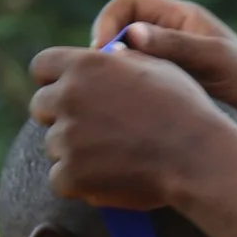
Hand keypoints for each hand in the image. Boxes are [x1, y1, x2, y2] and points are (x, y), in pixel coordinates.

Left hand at [25, 44, 222, 210]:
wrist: (196, 156)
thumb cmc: (184, 109)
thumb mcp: (156, 66)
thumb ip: (121, 60)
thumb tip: (107, 52)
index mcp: (85, 64)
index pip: (41, 66)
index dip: (53, 80)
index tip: (68, 93)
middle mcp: (68, 97)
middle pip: (40, 106)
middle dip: (61, 116)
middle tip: (91, 130)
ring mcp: (67, 137)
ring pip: (53, 145)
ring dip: (74, 151)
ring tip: (112, 158)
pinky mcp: (71, 174)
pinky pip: (60, 179)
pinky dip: (79, 184)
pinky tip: (107, 180)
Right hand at [61, 0, 236, 125]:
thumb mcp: (214, 59)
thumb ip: (175, 46)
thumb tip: (130, 36)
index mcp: (180, 17)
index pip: (127, 6)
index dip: (108, 22)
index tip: (102, 50)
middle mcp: (170, 36)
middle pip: (119, 33)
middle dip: (105, 53)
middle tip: (100, 80)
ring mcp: (167, 64)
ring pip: (125, 63)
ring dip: (113, 76)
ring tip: (110, 98)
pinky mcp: (167, 90)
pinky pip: (135, 85)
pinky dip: (125, 94)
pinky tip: (125, 113)